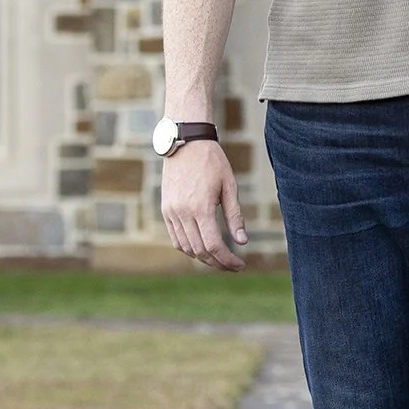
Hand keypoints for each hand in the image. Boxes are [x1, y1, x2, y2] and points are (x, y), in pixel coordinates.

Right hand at [160, 138, 248, 271]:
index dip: (228, 260)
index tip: (240, 265)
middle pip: (200, 251)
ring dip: (203, 258)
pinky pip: (176, 238)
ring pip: (186, 248)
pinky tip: (203, 248)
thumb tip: (242, 242)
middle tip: (233, 266)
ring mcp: (171, 212)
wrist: (185, 142)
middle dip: (218, 262)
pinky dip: (189, 248)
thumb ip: (235, 216)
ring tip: (220, 258)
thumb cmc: (212, 161)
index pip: (214, 245)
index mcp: (201, 207)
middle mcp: (182, 213)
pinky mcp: (166, 210)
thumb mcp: (229, 186)